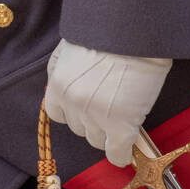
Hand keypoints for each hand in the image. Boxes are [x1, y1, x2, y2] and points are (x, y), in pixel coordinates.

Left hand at [44, 39, 170, 166]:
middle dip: (92, 121)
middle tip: (110, 108)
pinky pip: (116, 152)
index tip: (86, 109)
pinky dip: (121, 154)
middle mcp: (72, 103)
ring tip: (122, 120)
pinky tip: (127, 150)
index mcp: (58, 84)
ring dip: (108, 134)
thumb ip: (65, 73)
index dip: (73, 112)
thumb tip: (69, 88)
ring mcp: (95, 116)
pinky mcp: (120, 125)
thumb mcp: (70, 52)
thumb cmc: (105, 35)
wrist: (132, 34)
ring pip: (97, 140)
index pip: (57, 113)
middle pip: (79, 128)